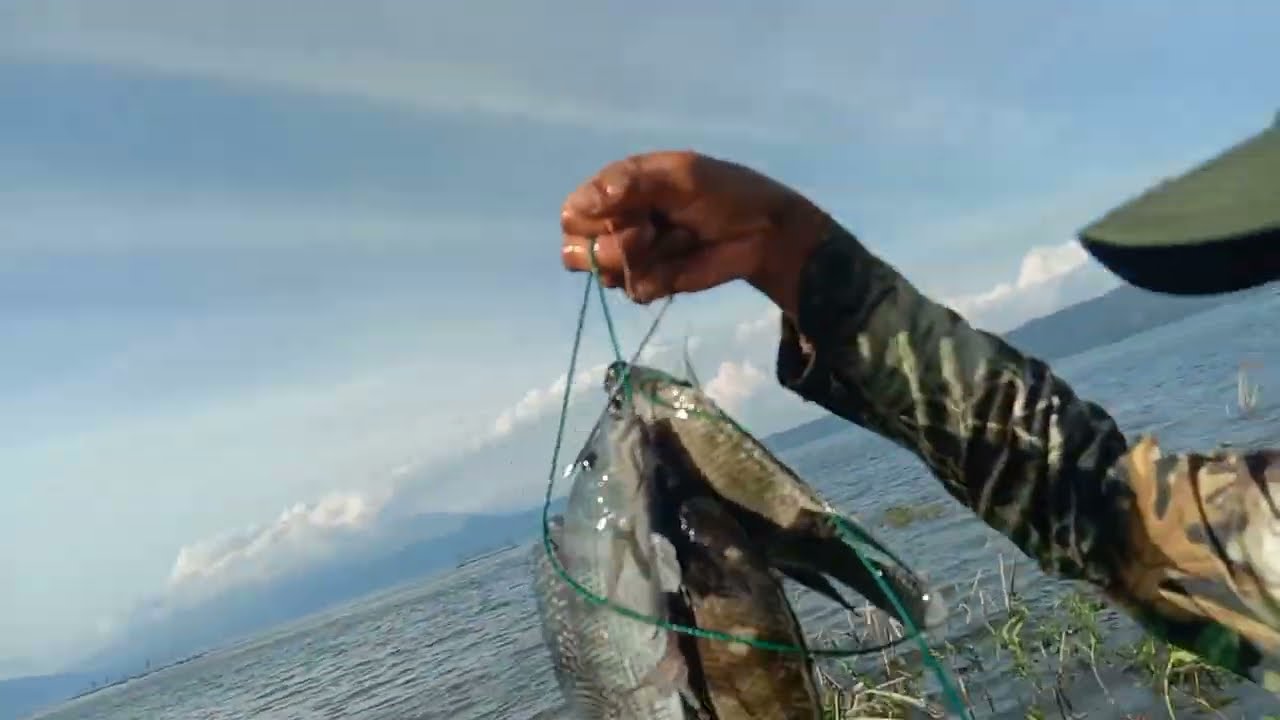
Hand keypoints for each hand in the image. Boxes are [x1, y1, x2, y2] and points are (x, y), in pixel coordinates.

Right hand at [559, 151, 830, 315]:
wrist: (762, 231)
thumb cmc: (722, 192)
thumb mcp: (680, 174)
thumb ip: (630, 183)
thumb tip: (581, 204)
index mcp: (616, 190)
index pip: (573, 213)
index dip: (592, 219)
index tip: (628, 212)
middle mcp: (615, 223)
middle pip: (576, 249)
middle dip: (611, 246)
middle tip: (648, 233)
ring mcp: (631, 257)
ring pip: (604, 275)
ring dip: (639, 261)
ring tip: (675, 243)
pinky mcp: (650, 283)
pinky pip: (634, 291)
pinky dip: (658, 279)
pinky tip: (682, 263)